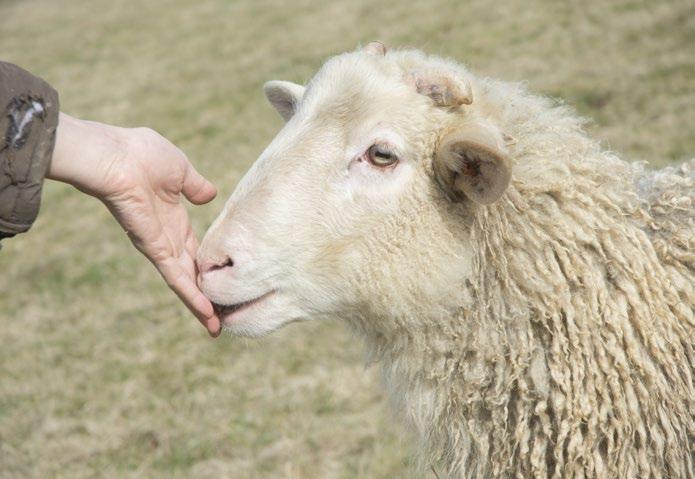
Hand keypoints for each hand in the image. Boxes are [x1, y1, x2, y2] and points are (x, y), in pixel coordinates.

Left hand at [48, 113, 220, 335]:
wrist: (114, 155)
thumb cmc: (141, 155)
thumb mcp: (181, 170)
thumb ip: (196, 186)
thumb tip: (211, 196)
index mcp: (173, 219)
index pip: (194, 250)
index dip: (208, 267)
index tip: (222, 282)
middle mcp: (166, 237)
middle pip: (191, 273)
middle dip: (206, 295)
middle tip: (221, 318)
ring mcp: (159, 246)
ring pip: (184, 283)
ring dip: (199, 306)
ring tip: (216, 329)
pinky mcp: (154, 250)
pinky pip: (176, 278)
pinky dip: (191, 297)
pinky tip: (206, 314)